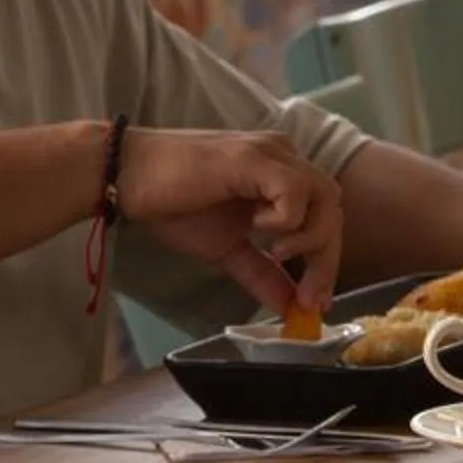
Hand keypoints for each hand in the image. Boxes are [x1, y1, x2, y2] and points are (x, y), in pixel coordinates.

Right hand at [116, 127, 344, 315]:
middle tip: (307, 297)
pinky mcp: (254, 157)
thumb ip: (261, 274)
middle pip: (334, 208)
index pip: (326, 216)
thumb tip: (289, 308)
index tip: (315, 303)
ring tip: (276, 252)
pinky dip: (286, 217)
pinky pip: (295, 190)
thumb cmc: (172, 203)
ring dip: (310, 237)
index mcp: (281, 175)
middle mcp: (285, 157)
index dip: (327, 261)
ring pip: (326, 196)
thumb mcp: (226, 249)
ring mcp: (272, 154)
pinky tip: (256, 225)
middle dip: (325, 259)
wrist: (128, 177)